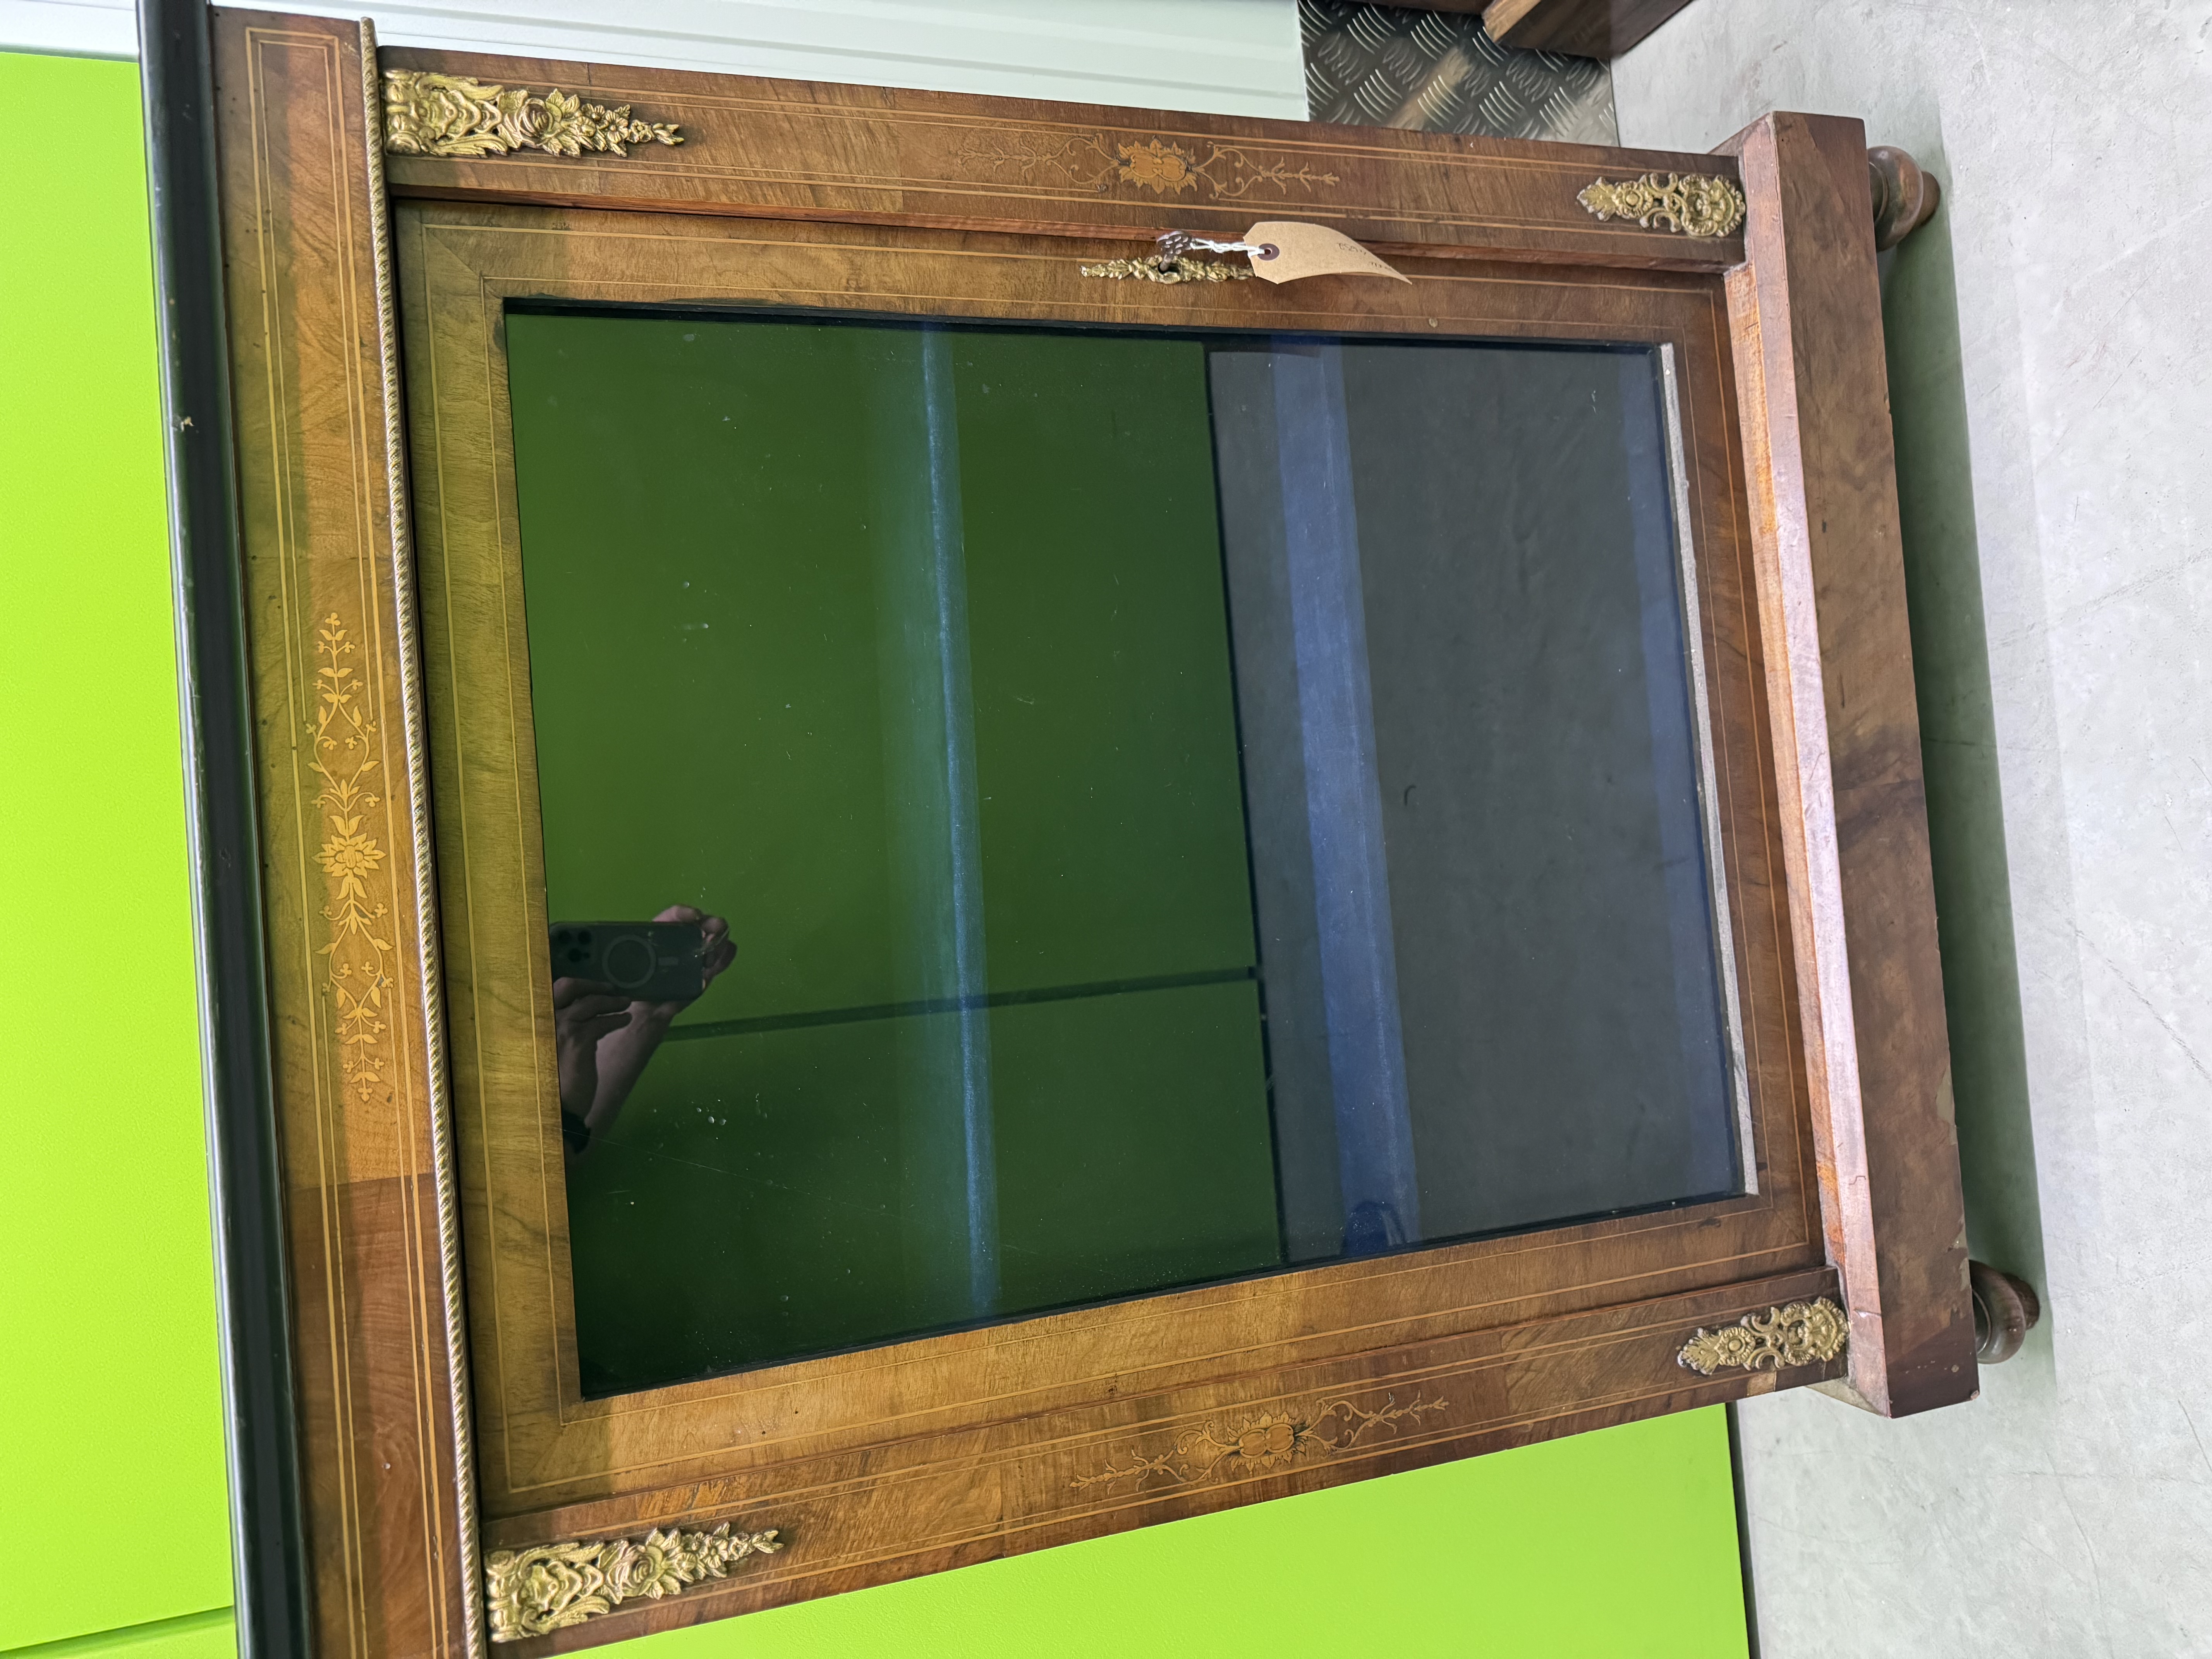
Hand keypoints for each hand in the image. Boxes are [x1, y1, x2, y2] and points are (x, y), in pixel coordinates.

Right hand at [553, 976, 632, 1123]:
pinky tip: (625, 1019)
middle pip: (568, 986)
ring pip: (590, 1002)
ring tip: (625, 1004)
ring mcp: (559, 1028)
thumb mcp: (556, 1047)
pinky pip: (602, 1022)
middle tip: (611, 989)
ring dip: (612, 1002)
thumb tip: (588, 1016)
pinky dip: (616, 1019)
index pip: (554, 990)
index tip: (593, 986)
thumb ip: (566, 1029)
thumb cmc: (554, 1079)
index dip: (576, 985)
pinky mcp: (577, 1041)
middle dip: (592, 985)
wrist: (556, 1106)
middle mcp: (543, 1019)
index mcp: (535, 1020)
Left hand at [639, 904, 733, 1022]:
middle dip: (710, 925)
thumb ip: (645, 971)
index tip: (695, 916)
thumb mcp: (634, 974)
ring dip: (718, 943)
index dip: (684, 912)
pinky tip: (717, 964)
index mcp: (660, 933)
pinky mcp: (708, 966)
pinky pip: (723, 956)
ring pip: (716, 936)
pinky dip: (726, 956)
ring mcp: (697, 951)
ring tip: (709, 960)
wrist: (651, 1010)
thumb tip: (660, 969)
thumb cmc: (639, 989)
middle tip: (711, 937)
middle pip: (701, 922)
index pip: (673, 916)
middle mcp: (682, 938)